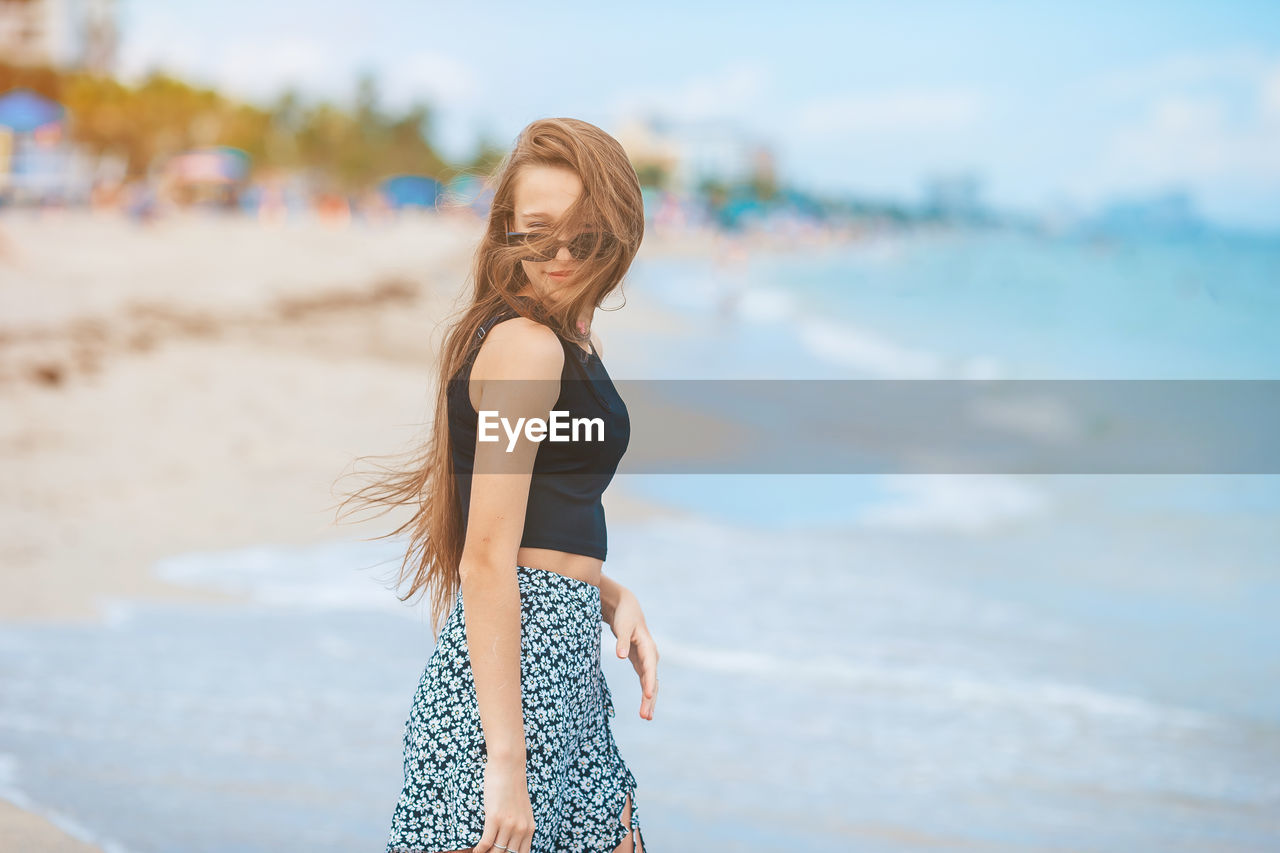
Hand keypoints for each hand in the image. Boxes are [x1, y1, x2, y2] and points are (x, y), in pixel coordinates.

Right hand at [473, 756, 534, 852]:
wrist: (509, 766)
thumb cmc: (513, 785)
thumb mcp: (523, 808)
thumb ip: (521, 824)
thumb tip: (512, 839)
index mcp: (529, 828)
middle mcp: (521, 828)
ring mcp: (508, 824)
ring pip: (496, 852)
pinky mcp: (495, 818)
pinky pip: (486, 843)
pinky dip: (479, 850)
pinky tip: (476, 851)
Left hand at [606, 587, 659, 720]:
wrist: (628, 608)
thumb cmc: (624, 617)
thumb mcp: (622, 626)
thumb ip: (621, 641)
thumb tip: (620, 656)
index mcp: (647, 646)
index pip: (649, 667)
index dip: (649, 681)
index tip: (648, 695)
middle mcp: (651, 655)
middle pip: (652, 680)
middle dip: (650, 698)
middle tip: (645, 716)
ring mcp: (647, 660)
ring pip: (651, 683)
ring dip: (649, 700)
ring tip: (646, 717)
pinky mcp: (641, 663)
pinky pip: (646, 681)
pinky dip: (646, 694)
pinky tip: (645, 707)